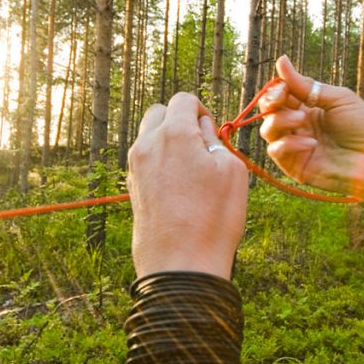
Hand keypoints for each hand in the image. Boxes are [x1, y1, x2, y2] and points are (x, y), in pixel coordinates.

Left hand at [127, 93, 248, 279]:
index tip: (212, 132)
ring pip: (148, 137)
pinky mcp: (131, 187)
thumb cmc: (213, 218)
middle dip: (179, 121)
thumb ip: (215, 140)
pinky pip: (144, 161)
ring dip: (167, 142)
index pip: (183, 99)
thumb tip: (202, 130)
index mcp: (173, 133)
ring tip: (190, 170)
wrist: (181, 264)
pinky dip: (159, 163)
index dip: (202, 110)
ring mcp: (135, 167)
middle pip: (159, 113)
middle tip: (200, 147)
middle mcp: (147, 144)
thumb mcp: (232, 171)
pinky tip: (178, 188)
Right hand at [258, 56, 363, 248]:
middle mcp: (299, 127)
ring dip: (279, 120)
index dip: (277, 89)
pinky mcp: (295, 167)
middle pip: (269, 111)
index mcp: (309, 108)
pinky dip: (288, 144)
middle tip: (282, 98)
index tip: (283, 85)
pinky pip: (276, 152)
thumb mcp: (338, 98)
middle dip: (271, 101)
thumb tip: (281, 61)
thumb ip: (306, 85)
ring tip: (302, 119)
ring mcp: (296, 147)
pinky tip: (311, 143)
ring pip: (268, 130)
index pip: (281, 95)